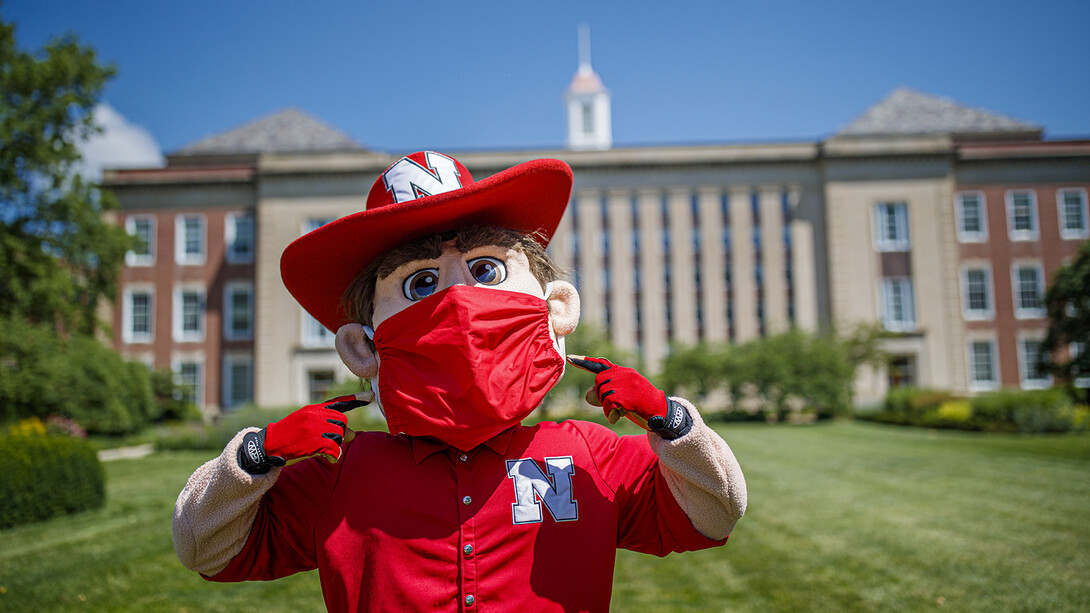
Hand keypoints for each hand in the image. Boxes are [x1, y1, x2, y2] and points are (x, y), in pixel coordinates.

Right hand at [238, 392, 372, 473]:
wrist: (268, 444)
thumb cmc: (289, 435)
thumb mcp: (306, 423)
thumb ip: (328, 425)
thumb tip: (352, 434)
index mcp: (314, 409)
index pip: (339, 402)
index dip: (356, 399)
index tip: (372, 395)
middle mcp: (316, 415)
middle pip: (342, 424)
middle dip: (340, 434)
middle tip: (329, 441)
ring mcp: (315, 428)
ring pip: (339, 437)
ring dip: (334, 446)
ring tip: (321, 449)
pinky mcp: (314, 442)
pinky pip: (335, 449)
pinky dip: (335, 456)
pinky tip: (330, 459)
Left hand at [566, 355, 691, 438]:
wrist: (663, 413)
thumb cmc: (641, 405)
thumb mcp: (623, 398)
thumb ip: (605, 395)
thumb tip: (587, 396)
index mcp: (624, 372)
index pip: (601, 364)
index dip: (584, 362)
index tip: (570, 359)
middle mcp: (625, 374)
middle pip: (599, 383)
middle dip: (601, 396)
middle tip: (613, 406)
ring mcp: (628, 384)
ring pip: (603, 394)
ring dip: (607, 408)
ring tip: (620, 411)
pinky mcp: (629, 396)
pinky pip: (609, 405)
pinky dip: (611, 414)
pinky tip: (619, 416)